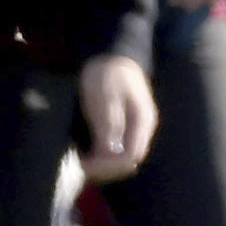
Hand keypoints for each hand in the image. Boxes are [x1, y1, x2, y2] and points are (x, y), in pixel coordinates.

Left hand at [75, 51, 159, 183]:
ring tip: (84, 161)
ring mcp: (137, 129)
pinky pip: (121, 150)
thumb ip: (109, 124)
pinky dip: (106, 157)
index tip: (85, 164)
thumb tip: (110, 153)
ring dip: (106, 165)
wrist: (112, 56)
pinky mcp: (128, 128)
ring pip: (126, 158)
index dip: (109, 166)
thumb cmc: (106, 75)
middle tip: (82, 166)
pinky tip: (90, 154)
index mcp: (142, 121)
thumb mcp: (104, 98)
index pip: (131, 156)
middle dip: (107, 169)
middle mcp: (144, 129)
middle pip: (130, 161)